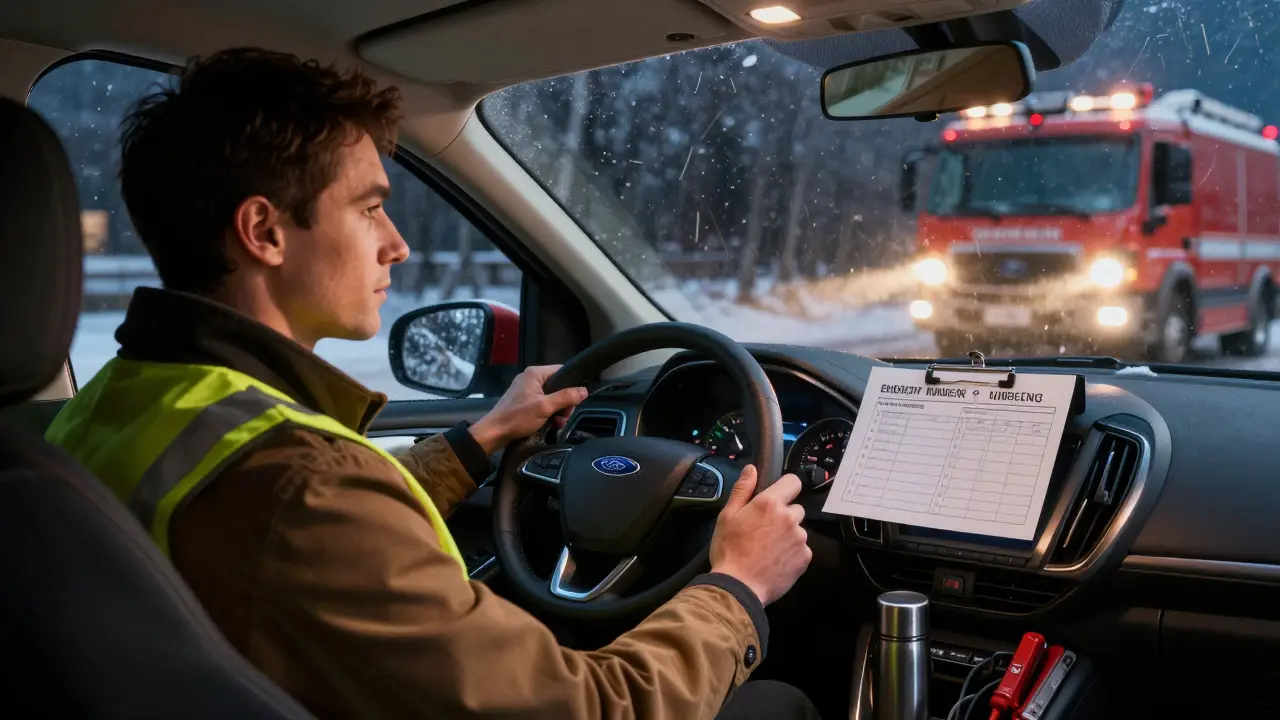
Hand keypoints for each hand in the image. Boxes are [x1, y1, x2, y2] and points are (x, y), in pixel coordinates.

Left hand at [468, 365, 587, 453]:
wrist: (495, 432)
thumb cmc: (518, 417)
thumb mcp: (545, 407)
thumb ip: (566, 397)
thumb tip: (584, 391)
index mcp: (535, 373)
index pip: (561, 371)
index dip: (571, 385)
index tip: (574, 401)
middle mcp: (530, 378)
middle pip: (557, 386)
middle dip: (564, 403)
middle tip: (563, 417)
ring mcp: (526, 389)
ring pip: (551, 396)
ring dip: (557, 410)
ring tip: (556, 423)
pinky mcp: (523, 400)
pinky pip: (542, 403)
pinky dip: (548, 413)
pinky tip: (549, 424)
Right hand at [709, 466, 810, 606]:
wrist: (738, 586)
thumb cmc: (729, 549)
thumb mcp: (727, 516)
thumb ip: (742, 490)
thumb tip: (752, 469)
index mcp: (770, 503)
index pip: (793, 482)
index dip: (786, 487)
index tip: (777, 497)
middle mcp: (790, 518)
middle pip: (795, 508)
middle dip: (784, 516)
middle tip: (765, 530)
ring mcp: (800, 538)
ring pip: (798, 530)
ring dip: (788, 535)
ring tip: (769, 549)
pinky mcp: (805, 558)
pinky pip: (801, 549)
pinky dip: (792, 553)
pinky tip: (776, 562)